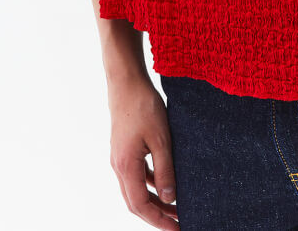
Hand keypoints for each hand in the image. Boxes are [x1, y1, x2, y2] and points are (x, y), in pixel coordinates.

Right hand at [108, 74, 178, 227]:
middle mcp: (119, 165)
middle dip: (157, 216)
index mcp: (126, 165)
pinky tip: (166, 183)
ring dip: (154, 201)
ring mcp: (120, 157)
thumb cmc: (143, 105)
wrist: (126, 80)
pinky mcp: (124, 148)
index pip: (140, 205)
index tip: (177, 228)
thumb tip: (170, 198)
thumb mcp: (161, 138)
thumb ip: (166, 170)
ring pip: (135, 189)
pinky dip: (150, 184)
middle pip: (135, 202)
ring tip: (176, 207)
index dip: (158, 220)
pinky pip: (136, 175)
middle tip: (178, 223)